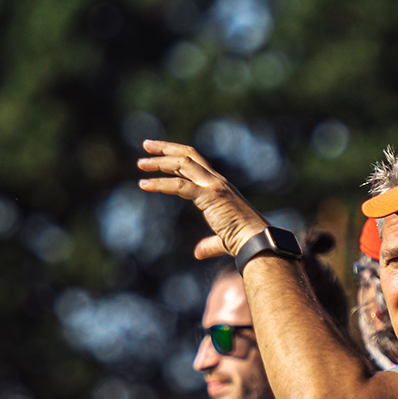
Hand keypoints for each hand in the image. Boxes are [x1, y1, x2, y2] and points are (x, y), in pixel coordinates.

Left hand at [137, 140, 267, 259]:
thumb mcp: (222, 240)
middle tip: (145, 146)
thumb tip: (198, 253)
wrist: (256, 241)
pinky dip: (160, 183)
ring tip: (141, 163)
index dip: (176, 155)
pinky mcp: (209, 196)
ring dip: (159, 161)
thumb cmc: (244, 241)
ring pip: (182, 164)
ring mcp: (213, 186)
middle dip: (166, 149)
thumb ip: (209, 244)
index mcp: (220, 186)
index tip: (158, 153)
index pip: (195, 162)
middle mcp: (216, 181)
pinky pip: (179, 185)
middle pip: (188, 155)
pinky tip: (144, 185)